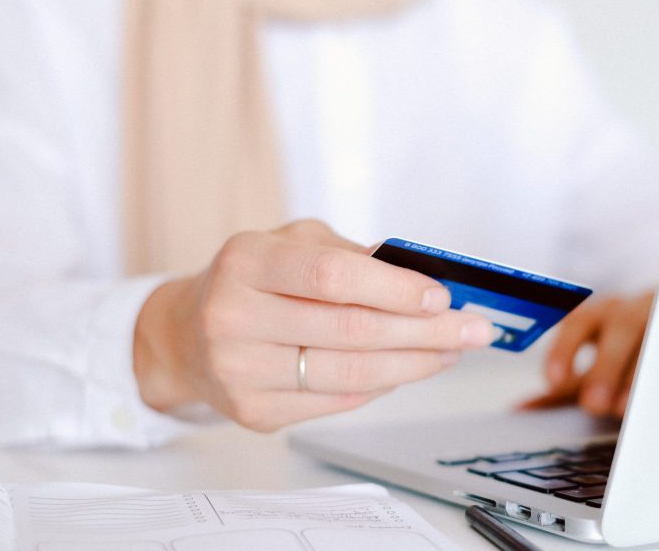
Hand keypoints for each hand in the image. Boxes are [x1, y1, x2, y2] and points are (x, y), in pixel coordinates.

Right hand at [133, 219, 494, 430]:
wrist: (185, 336)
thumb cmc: (251, 281)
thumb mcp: (289, 244)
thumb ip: (349, 255)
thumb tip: (425, 280)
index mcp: (245, 261)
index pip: (331, 276)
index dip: (394, 288)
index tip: (442, 296)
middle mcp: (234, 317)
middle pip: (349, 331)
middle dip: (424, 332)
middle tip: (472, 330)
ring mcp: (240, 372)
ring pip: (349, 375)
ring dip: (413, 365)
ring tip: (449, 351)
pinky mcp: (253, 413)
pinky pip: (337, 401)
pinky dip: (381, 385)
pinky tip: (406, 369)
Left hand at [519, 292, 653, 417]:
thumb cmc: (629, 351)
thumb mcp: (597, 366)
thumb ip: (567, 386)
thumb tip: (522, 409)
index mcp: (603, 314)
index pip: (579, 322)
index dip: (564, 349)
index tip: (551, 381)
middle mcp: (635, 310)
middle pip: (620, 327)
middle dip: (606, 366)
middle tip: (593, 405)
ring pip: (657, 337)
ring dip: (640, 374)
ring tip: (625, 408)